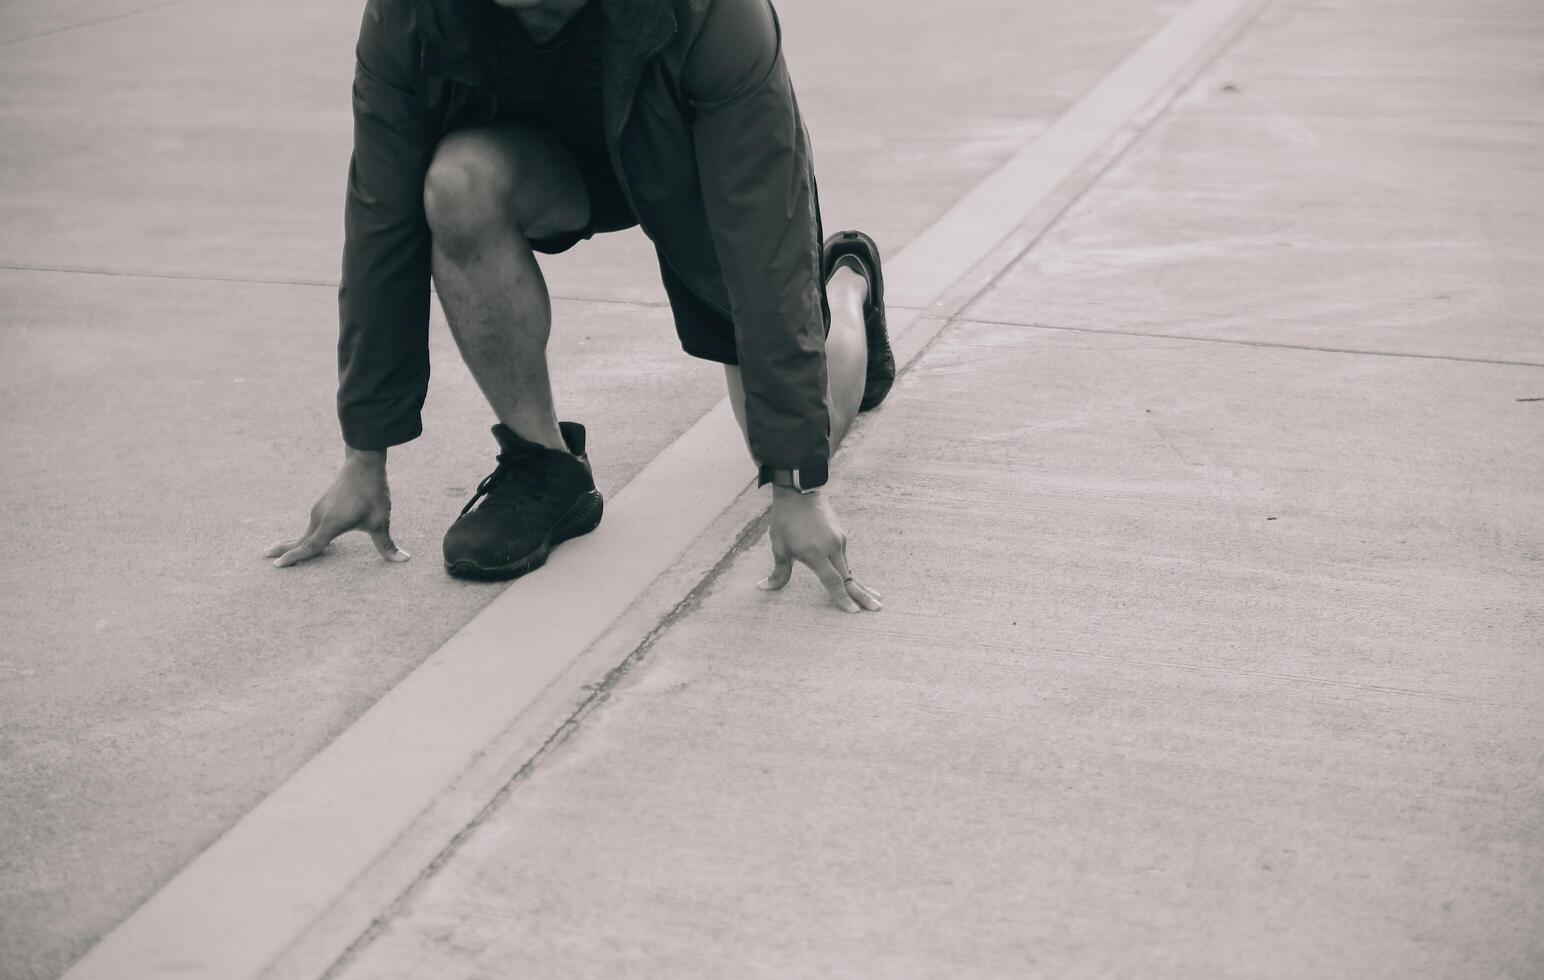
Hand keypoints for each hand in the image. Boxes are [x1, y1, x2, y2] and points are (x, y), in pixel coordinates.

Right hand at [264, 447, 408, 567]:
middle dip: (284, 549)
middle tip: (265, 556)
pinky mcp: (323, 505)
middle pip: (300, 539)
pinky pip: (311, 525)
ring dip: (294, 542)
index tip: (277, 564)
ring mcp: (319, 510)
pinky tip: (304, 539)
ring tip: (280, 551)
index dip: (295, 557)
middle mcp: (320, 518)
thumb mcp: (381, 521)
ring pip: (306, 532)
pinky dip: (304, 535)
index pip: (310, 546)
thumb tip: (403, 559)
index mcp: (331, 524)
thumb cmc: (372, 494)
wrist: (363, 464)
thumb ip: (386, 544)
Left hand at [759, 487, 881, 612]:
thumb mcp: (779, 547)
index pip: (833, 582)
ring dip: (856, 584)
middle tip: (878, 609)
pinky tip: (850, 579)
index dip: (842, 598)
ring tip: (872, 597)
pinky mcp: (840, 534)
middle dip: (863, 595)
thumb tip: (763, 588)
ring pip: (846, 568)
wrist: (799, 493)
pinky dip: (846, 570)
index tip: (854, 612)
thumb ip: (778, 572)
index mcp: (816, 553)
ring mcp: (839, 540)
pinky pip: (843, 557)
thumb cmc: (785, 521)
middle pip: (849, 578)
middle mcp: (832, 548)